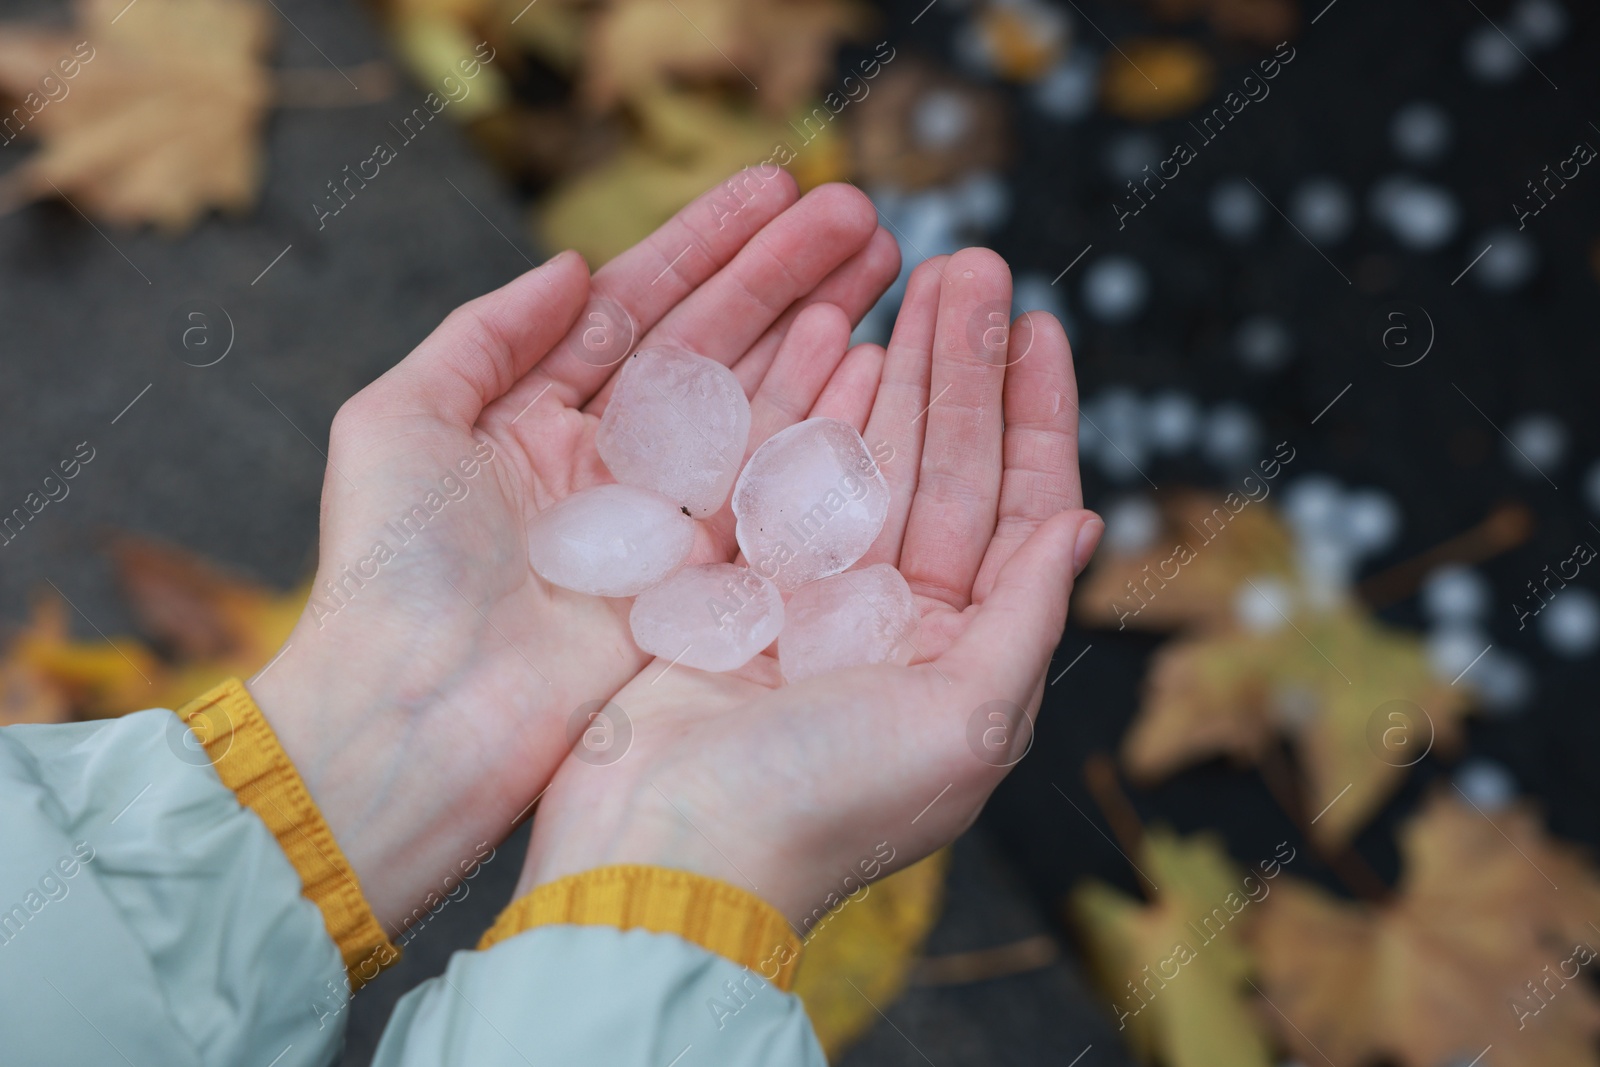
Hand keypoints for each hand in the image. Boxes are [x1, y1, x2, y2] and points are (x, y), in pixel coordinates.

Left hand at [247, 171, 900, 929]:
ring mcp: (663, 518)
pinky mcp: (703, 576)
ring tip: (882, 266)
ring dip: (818, 328)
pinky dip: (823, 420)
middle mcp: (609, 459)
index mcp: (534, 414)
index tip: (776, 187)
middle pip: (714, 342)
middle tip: (859, 216)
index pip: (638, 305)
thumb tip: (569, 264)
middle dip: (785, 273)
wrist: (419, 718)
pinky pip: (774, 483)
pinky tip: (867, 361)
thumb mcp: (398, 422)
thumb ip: (485, 333)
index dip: (707, 244)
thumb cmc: (390, 572)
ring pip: (756, 400)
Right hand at [515, 248, 1102, 928]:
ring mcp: (808, 595)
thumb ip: (1023, 618)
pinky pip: (780, 473)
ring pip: (866, 455)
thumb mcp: (964, 723)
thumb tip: (1083, 527)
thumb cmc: (821, 809)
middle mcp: (892, 620)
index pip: (1016, 510)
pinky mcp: (730, 582)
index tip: (1045, 327)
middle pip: (942, 463)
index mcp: (958, 654)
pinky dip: (806, 408)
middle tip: (975, 265)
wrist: (663, 856)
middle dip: (961, 365)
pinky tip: (835, 342)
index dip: (1035, 416)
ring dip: (894, 368)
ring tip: (915, 275)